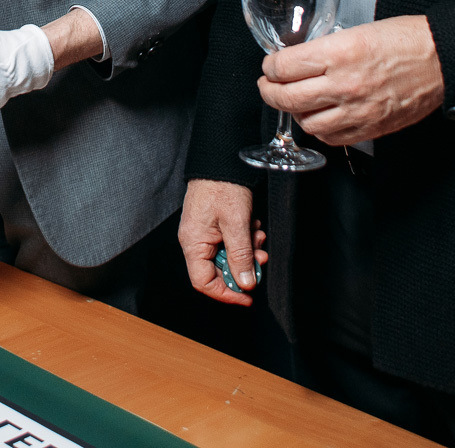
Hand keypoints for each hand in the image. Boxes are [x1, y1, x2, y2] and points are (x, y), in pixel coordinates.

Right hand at [179, 179, 267, 305]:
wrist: (221, 158)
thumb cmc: (223, 186)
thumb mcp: (236, 223)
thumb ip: (240, 256)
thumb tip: (245, 283)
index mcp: (193, 243)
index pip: (204, 283)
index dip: (226, 293)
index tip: (247, 296)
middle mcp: (195, 241)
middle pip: (218, 270)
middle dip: (243, 267)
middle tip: (261, 257)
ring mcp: (204, 232)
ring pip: (227, 256)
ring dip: (247, 250)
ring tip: (258, 235)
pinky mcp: (213, 225)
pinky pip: (229, 242)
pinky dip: (244, 238)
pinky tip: (253, 226)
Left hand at [259, 15, 444, 146]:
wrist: (443, 59)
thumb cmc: (406, 39)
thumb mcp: (358, 30)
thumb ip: (326, 48)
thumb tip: (298, 60)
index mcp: (340, 52)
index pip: (284, 66)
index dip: (270, 66)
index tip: (270, 66)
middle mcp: (344, 83)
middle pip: (287, 97)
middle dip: (269, 92)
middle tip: (268, 86)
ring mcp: (357, 110)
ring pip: (306, 122)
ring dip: (295, 112)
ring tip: (295, 102)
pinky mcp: (370, 127)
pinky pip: (331, 138)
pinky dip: (319, 130)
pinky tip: (320, 117)